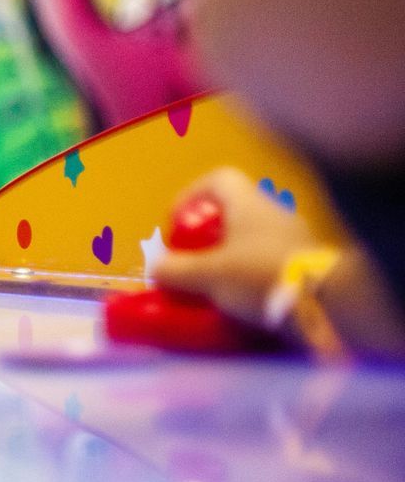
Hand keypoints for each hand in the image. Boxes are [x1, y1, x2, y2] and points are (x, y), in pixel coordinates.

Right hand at [151, 167, 318, 326]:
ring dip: (231, 255)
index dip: (191, 196)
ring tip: (215, 284)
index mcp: (247, 203)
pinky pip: (271, 258)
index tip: (177, 223)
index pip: (218, 179)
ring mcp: (295, 236)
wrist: (325, 303)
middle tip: (193, 259)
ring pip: (253, 237)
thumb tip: (156, 268)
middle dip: (209, 234)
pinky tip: (243, 297)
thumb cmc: (258, 275)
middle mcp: (273, 211)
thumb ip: (178, 271)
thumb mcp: (209, 276)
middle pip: (234, 211)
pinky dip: (253, 272)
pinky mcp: (309, 262)